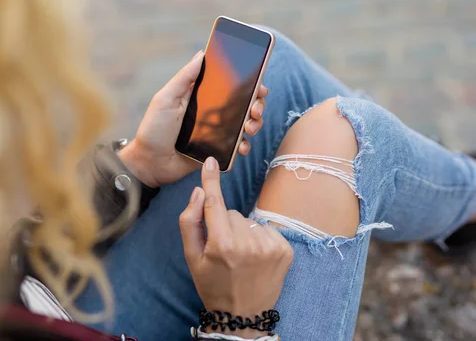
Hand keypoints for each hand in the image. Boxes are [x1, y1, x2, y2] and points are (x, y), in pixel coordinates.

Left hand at [119, 51, 268, 187]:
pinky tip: (241, 147)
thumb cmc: (153, 129)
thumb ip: (184, 78)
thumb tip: (201, 54)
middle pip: (245, 103)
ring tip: (249, 128)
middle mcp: (213, 112)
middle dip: (257, 104)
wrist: (150, 163)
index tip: (259, 84)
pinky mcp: (218, 150)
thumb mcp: (165, 99)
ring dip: (255, 124)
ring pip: (246, 124)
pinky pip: (238, 146)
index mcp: (202, 96)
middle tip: (255, 110)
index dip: (249, 83)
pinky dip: (244, 145)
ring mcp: (217, 131)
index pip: (230, 85)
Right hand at [179, 157, 292, 336]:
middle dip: (226, 225)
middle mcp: (248, 243)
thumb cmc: (213, 285)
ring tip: (242, 257)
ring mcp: (270, 246)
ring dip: (244, 233)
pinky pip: (267, 229)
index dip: (211, 181)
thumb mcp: (192, 258)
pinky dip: (261, 239)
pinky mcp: (286, 250)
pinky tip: (257, 258)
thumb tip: (199, 192)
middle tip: (225, 251)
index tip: (210, 161)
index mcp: (222, 244)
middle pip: (232, 213)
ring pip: (249, 221)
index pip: (215, 203)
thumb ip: (190, 222)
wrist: (243, 315)